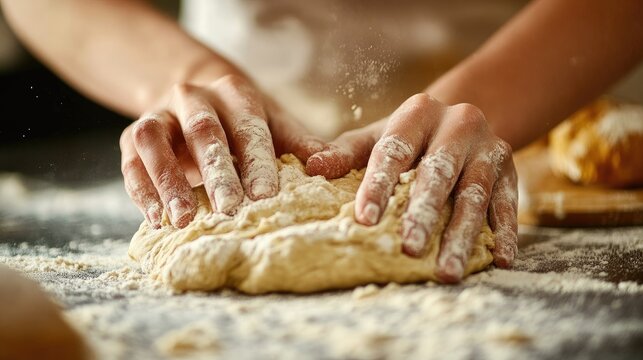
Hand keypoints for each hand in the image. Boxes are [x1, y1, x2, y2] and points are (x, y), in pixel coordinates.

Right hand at [120, 74, 324, 228]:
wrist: (193, 98)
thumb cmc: (243, 121)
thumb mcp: (274, 125)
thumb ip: (299, 145)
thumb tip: (328, 166)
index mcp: (234, 93)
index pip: (248, 128)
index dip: (256, 162)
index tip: (265, 196)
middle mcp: (193, 98)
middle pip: (203, 132)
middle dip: (216, 173)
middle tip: (229, 210)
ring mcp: (160, 115)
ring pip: (155, 142)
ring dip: (168, 181)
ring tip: (182, 219)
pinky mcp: (133, 136)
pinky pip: (131, 161)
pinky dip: (141, 190)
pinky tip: (156, 219)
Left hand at [307, 94, 517, 281]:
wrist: (462, 120)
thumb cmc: (408, 138)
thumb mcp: (378, 137)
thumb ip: (346, 153)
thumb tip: (312, 167)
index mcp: (418, 113)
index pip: (394, 152)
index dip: (378, 186)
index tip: (363, 220)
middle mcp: (458, 125)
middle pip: (439, 173)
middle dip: (424, 214)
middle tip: (410, 251)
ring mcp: (488, 148)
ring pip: (475, 194)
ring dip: (462, 235)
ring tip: (447, 271)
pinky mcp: (511, 169)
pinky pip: (508, 203)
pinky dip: (505, 231)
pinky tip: (500, 259)